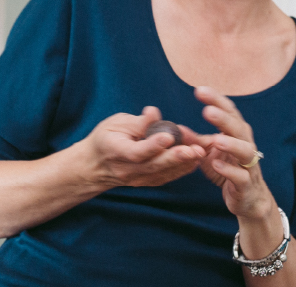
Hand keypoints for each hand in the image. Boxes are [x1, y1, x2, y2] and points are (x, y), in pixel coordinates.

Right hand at [83, 106, 207, 188]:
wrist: (95, 165)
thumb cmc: (106, 138)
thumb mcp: (115, 123)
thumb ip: (137, 122)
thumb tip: (154, 112)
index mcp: (116, 151)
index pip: (136, 151)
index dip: (153, 145)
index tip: (169, 136)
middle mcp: (127, 170)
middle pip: (153, 166)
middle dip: (175, 157)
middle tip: (194, 149)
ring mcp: (137, 179)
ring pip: (162, 173)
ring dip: (183, 164)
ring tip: (200, 153)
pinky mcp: (147, 182)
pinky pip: (166, 177)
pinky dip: (181, 169)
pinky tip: (195, 160)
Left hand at [195, 87, 276, 222]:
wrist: (248, 199)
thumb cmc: (228, 170)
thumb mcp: (208, 153)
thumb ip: (194, 141)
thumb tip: (175, 128)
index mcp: (236, 134)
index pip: (229, 112)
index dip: (216, 100)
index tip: (199, 90)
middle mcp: (245, 145)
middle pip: (238, 127)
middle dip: (224, 118)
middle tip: (207, 110)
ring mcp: (248, 165)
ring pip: (245, 151)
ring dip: (231, 144)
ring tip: (216, 139)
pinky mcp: (246, 184)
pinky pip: (240, 176)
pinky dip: (229, 170)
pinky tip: (216, 165)